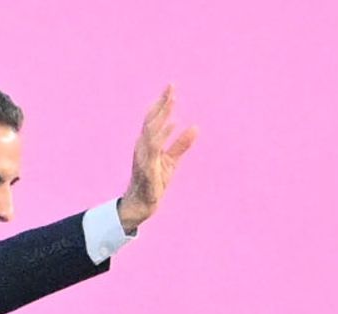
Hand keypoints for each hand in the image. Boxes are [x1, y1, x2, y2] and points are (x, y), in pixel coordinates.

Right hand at [119, 85, 197, 231]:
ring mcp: (143, 155)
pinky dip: (163, 134)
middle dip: (161, 103)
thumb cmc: (155, 181)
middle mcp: (142, 146)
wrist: (143, 203)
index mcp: (146, 142)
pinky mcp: (147, 166)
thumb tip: (195, 127)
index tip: (171, 87)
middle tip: (171, 86)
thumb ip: (181, 144)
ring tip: (172, 100)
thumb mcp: (171, 161)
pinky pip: (155, 147)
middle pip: (151, 119)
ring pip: (152, 129)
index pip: (153, 118)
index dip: (162, 102)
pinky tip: (173, 123)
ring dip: (162, 114)